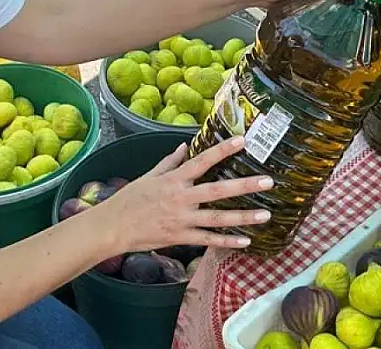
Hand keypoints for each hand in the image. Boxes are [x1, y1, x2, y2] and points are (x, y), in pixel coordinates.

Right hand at [97, 137, 273, 252]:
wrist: (112, 227)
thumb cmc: (129, 200)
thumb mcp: (148, 176)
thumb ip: (170, 162)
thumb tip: (185, 146)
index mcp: (174, 179)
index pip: (203, 161)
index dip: (223, 150)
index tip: (242, 141)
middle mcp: (181, 198)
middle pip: (218, 190)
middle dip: (244, 185)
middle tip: (268, 181)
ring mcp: (182, 219)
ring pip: (217, 218)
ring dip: (243, 217)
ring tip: (265, 214)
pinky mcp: (180, 237)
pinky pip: (208, 240)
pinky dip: (226, 241)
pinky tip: (245, 241)